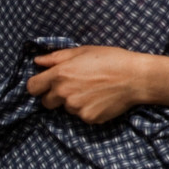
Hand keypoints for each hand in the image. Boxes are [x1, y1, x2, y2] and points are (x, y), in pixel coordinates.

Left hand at [28, 46, 168, 124]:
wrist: (136, 78)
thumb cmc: (112, 59)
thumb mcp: (83, 51)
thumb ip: (57, 57)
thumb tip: (37, 61)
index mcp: (59, 74)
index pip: (32, 87)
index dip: (38, 86)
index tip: (46, 85)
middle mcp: (64, 92)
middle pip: (46, 102)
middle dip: (55, 96)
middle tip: (74, 88)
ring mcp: (76, 107)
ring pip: (66, 109)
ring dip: (74, 103)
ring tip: (93, 92)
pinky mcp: (89, 118)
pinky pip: (82, 116)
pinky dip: (89, 110)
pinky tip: (101, 100)